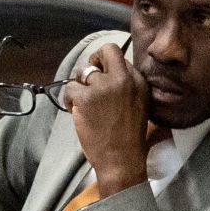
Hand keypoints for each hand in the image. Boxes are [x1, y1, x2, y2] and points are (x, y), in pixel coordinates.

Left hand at [63, 42, 149, 196]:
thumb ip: (128, 86)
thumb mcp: (140, 105)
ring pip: (82, 71)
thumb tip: (108, 72)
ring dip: (79, 85)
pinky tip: (75, 111)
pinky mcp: (86, 98)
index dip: (108, 66)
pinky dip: (69, 100)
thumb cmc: (130, 137)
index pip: (120, 57)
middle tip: (89, 81)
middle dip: (93, 61)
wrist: (122, 159)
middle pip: (105, 51)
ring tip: (82, 103)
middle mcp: (124, 79)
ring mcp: (104, 87)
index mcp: (140, 82)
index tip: (104, 79)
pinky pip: (70, 88)